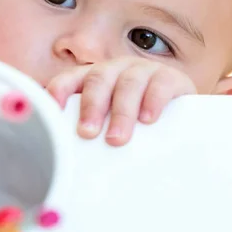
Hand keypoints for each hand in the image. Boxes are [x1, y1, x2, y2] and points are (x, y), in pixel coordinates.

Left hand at [46, 57, 196, 145]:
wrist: (179, 109)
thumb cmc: (133, 118)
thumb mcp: (107, 121)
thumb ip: (88, 131)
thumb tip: (63, 162)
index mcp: (93, 78)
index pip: (70, 79)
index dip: (59, 91)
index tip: (53, 111)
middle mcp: (115, 69)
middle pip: (98, 80)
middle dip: (91, 106)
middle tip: (87, 133)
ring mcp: (142, 70)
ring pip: (128, 84)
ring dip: (120, 112)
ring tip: (116, 138)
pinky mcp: (171, 78)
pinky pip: (160, 84)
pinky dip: (153, 101)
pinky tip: (148, 119)